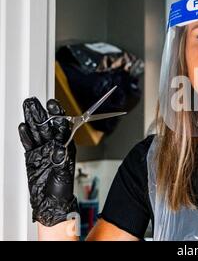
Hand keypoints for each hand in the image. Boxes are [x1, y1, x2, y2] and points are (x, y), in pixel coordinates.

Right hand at [18, 98, 77, 226]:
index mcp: (66, 148)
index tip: (54, 105)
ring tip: (28, 107)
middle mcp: (54, 147)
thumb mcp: (63, 175)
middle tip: (35, 101)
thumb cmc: (61, 190)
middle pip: (47, 126)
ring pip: (36, 131)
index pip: (62, 127)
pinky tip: (23, 126)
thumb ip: (60, 161)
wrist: (50, 203)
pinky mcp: (32, 157)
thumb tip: (58, 149)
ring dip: (32, 119)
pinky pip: (28, 143)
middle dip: (41, 113)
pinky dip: (25, 135)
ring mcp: (42, 151)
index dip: (57, 115)